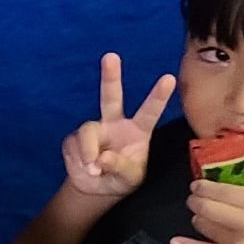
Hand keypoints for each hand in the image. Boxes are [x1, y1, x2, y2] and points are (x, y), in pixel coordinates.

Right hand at [63, 54, 174, 198]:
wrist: (96, 188)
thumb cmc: (121, 179)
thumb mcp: (130, 178)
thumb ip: (121, 167)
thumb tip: (101, 157)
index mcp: (137, 130)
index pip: (149, 111)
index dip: (158, 96)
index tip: (169, 78)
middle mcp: (115, 124)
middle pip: (111, 97)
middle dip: (111, 77)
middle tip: (111, 56)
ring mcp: (94, 130)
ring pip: (87, 130)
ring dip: (88, 150)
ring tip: (93, 168)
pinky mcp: (74, 140)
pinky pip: (73, 146)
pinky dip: (79, 159)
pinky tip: (86, 168)